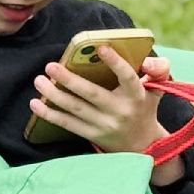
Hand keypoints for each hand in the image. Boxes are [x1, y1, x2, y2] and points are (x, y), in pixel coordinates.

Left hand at [30, 45, 168, 153]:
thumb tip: (146, 60)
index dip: (115, 63)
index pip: (127, 77)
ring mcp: (104, 125)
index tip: (101, 48)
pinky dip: (50, 115)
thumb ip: (158, 71)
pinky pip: (68, 124)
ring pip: (76, 109)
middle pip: (92, 94)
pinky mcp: (92, 135)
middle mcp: (120, 111)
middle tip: (50, 66)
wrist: (143, 145)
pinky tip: (36, 104)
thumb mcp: (157, 90)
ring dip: (54, 95)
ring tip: (39, 81)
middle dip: (69, 80)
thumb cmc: (144, 108)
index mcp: (136, 95)